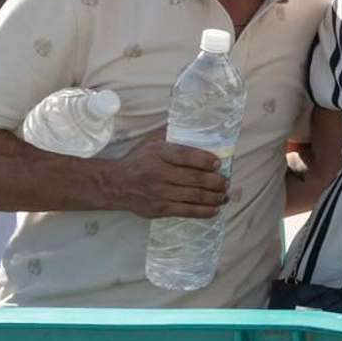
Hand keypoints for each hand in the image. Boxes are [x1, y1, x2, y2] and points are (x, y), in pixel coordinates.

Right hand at [99, 127, 228, 218]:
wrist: (116, 184)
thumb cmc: (139, 160)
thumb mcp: (152, 142)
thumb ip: (172, 135)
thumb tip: (200, 130)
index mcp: (158, 153)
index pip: (186, 156)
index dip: (206, 160)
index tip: (218, 163)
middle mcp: (159, 173)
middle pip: (194, 178)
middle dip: (216, 181)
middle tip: (225, 181)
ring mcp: (159, 193)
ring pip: (194, 196)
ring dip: (214, 196)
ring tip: (224, 194)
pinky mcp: (160, 209)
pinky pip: (187, 211)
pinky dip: (204, 211)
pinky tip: (215, 208)